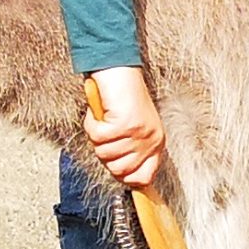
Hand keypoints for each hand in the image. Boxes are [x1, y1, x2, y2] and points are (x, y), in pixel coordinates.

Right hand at [84, 66, 164, 188]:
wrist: (120, 70)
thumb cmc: (123, 98)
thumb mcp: (134, 129)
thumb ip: (131, 151)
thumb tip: (123, 177)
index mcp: (156, 142)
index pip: (144, 177)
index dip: (126, 178)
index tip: (115, 171)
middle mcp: (151, 140)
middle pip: (118, 170)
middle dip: (104, 153)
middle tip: (105, 134)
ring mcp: (138, 133)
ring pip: (104, 154)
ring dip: (97, 136)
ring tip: (104, 119)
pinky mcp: (124, 124)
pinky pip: (97, 137)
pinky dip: (92, 124)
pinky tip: (99, 112)